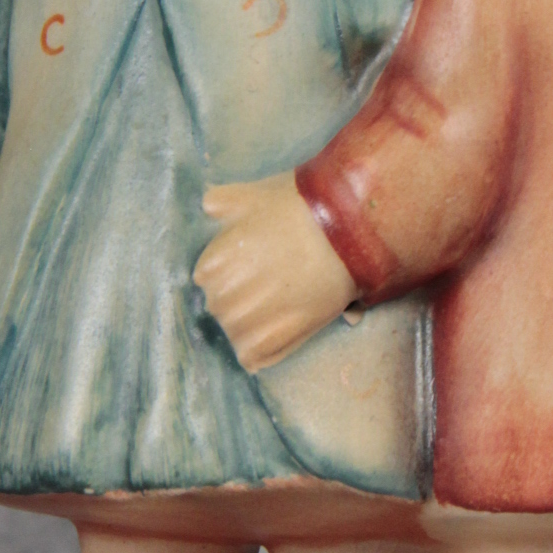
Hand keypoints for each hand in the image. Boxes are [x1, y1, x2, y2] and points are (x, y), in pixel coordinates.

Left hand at [195, 172, 357, 372]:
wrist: (345, 231)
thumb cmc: (299, 208)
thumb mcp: (253, 195)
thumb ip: (223, 201)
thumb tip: (208, 208)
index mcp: (213, 264)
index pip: (208, 281)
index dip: (232, 274)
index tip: (255, 268)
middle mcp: (223, 295)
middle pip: (221, 310)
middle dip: (241, 301)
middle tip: (272, 288)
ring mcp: (247, 321)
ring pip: (236, 336)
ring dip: (252, 327)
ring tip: (279, 309)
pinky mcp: (273, 340)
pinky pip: (254, 357)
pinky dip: (264, 350)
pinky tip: (281, 330)